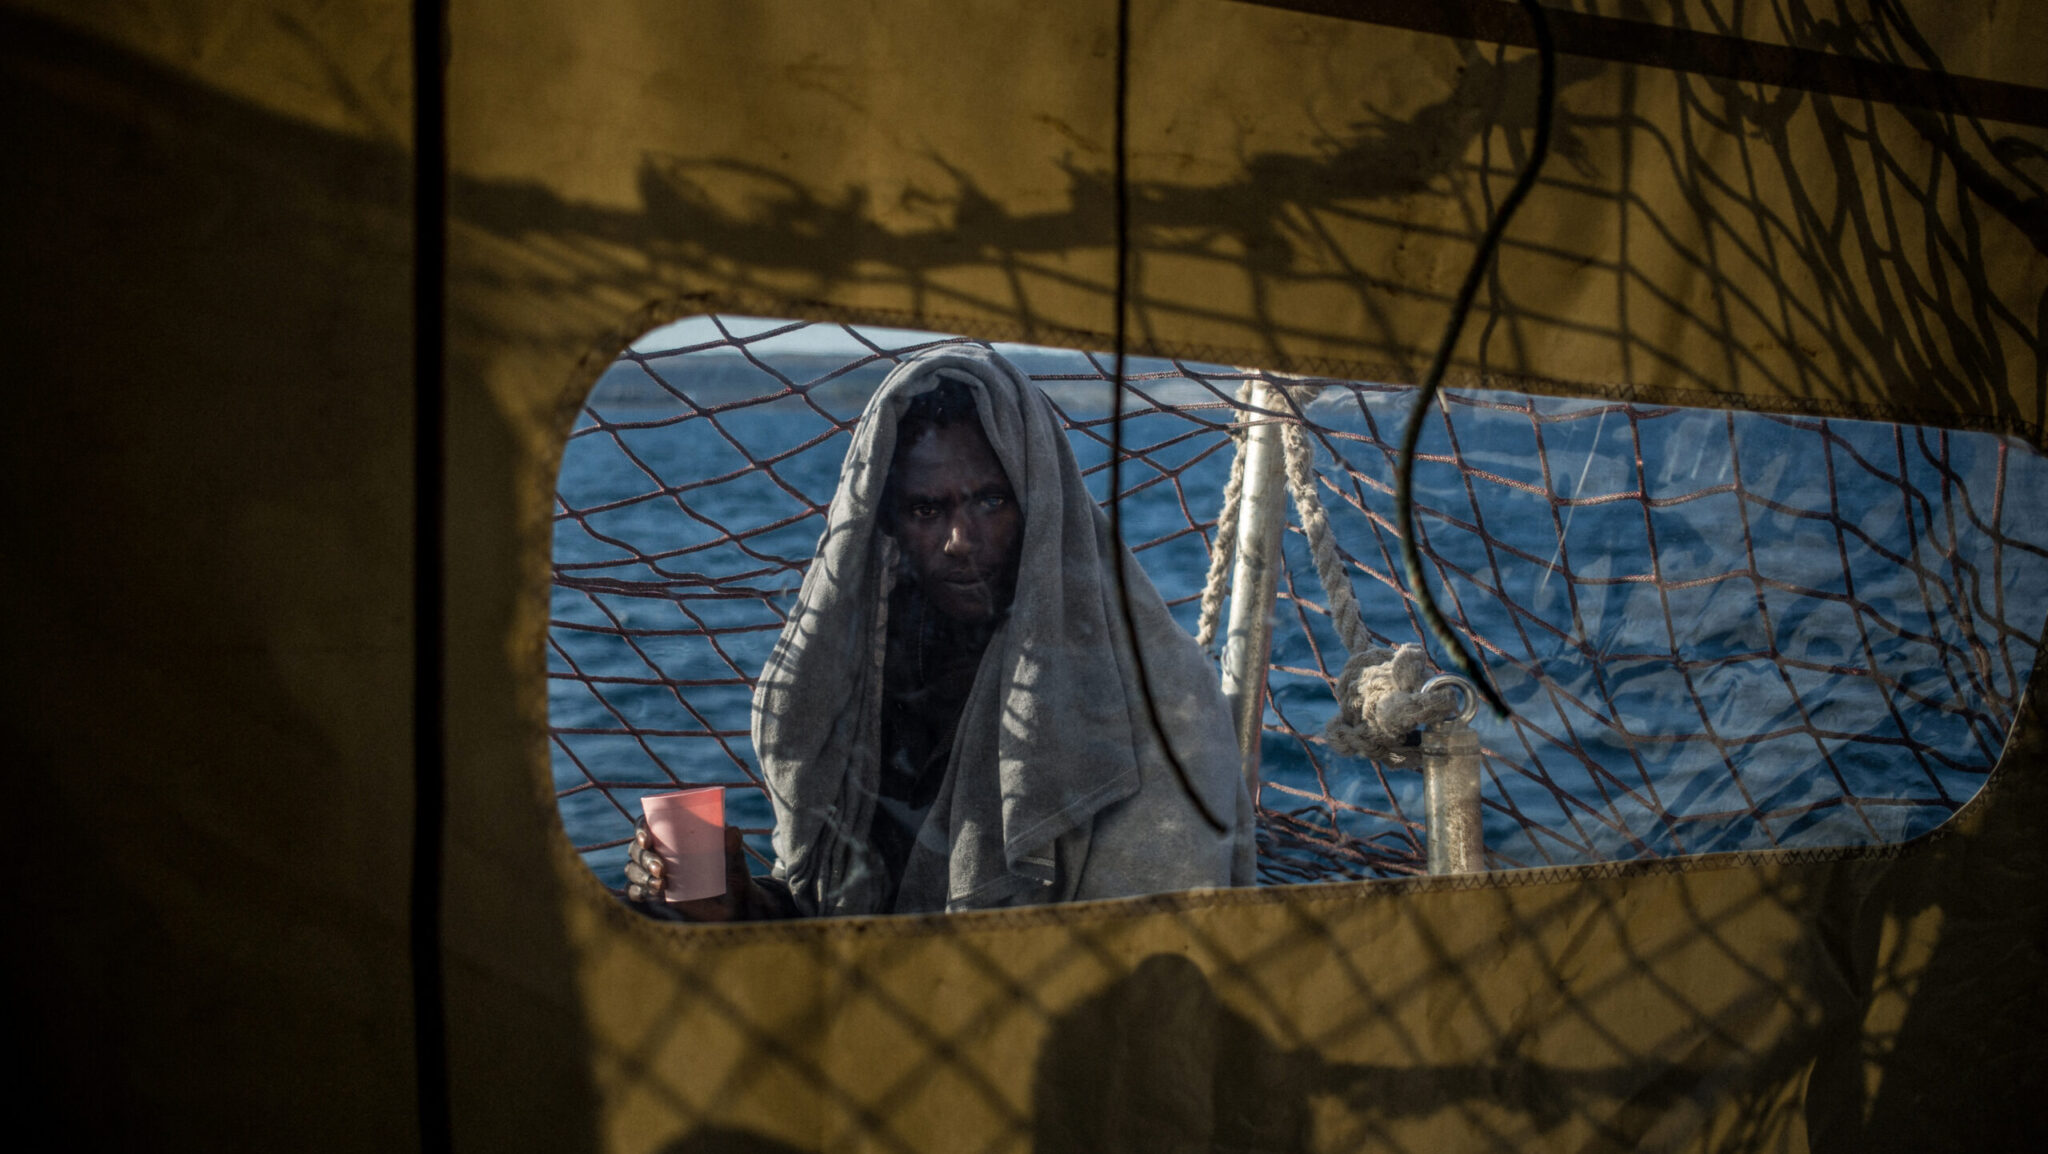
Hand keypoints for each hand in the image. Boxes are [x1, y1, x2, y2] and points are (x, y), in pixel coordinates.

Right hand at [625, 818, 750, 921]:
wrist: (733, 905)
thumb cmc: (732, 876)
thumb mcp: (734, 861)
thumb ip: (734, 846)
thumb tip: (732, 831)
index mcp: (672, 835)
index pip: (646, 825)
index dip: (640, 829)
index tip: (647, 839)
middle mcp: (657, 852)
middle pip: (636, 850)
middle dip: (644, 858)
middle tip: (661, 868)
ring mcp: (653, 874)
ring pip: (633, 869)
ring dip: (641, 875)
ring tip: (661, 885)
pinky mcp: (653, 895)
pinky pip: (633, 891)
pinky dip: (637, 891)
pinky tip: (649, 894)